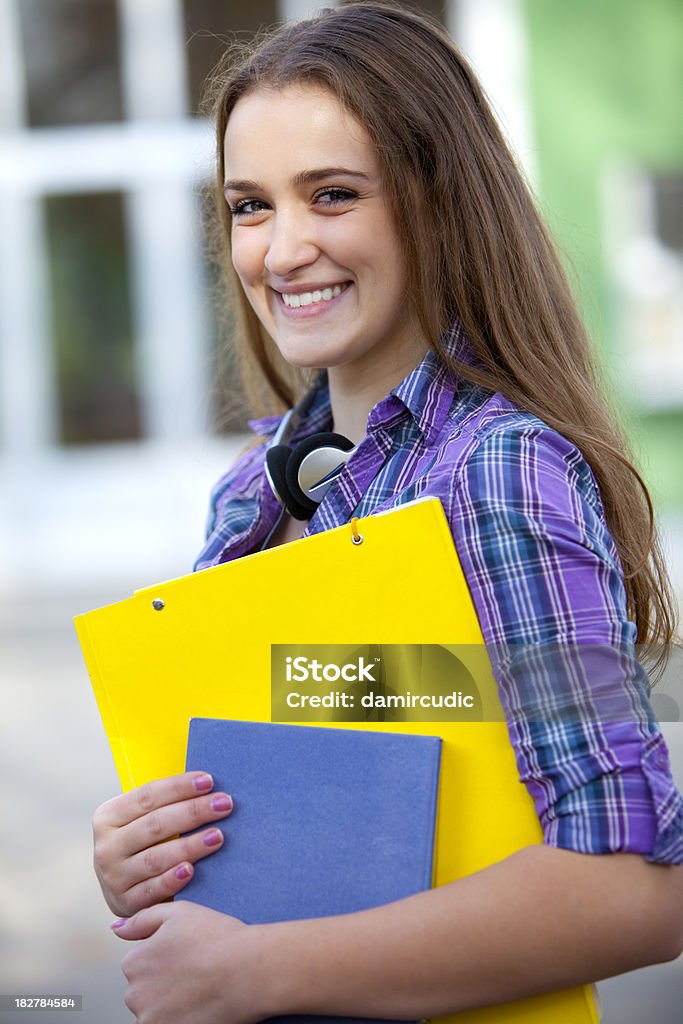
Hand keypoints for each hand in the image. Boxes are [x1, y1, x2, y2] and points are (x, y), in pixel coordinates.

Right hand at [93, 772, 232, 916]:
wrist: (124, 889)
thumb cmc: (143, 843)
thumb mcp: (140, 820)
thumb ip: (164, 803)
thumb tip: (207, 783)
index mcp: (108, 816)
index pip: (147, 796)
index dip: (179, 787)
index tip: (209, 780)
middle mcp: (106, 846)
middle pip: (155, 824)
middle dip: (193, 812)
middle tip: (224, 805)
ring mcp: (113, 877)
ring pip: (155, 858)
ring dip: (189, 846)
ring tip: (217, 836)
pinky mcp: (124, 903)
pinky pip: (152, 890)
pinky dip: (172, 880)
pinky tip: (191, 870)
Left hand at [113, 902, 261, 1023]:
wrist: (249, 970)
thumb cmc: (218, 938)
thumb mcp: (178, 912)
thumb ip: (142, 919)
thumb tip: (116, 928)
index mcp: (133, 962)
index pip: (141, 964)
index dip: (167, 958)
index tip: (189, 956)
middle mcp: (134, 994)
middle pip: (146, 990)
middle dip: (165, 984)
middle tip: (197, 973)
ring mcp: (150, 1019)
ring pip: (156, 1011)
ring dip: (172, 1004)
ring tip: (201, 989)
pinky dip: (181, 1017)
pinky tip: (200, 1006)